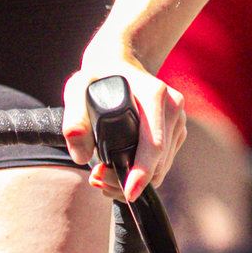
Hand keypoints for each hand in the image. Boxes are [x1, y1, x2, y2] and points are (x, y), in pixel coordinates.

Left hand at [61, 51, 186, 203]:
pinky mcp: (176, 129)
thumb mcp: (77, 88)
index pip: (154, 145)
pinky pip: (164, 161)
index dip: (141, 173)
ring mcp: (178, 119)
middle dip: (130, 181)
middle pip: (159, 161)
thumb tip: (81, 156)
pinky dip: (144, 172)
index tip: (127, 192)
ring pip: (162, 166)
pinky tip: (120, 170)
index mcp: (154, 95)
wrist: (119, 60)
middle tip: (98, 181)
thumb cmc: (99, 75)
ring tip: (103, 177)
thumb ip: (74, 119)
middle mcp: (173, 107)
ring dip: (136, 179)